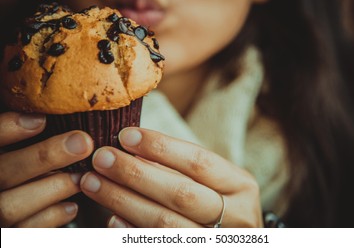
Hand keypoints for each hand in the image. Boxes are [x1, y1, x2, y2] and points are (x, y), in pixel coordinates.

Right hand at [0, 112, 93, 226]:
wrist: (21, 202)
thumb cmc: (26, 169)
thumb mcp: (22, 148)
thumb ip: (23, 133)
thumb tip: (47, 114)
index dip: (8, 130)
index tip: (41, 120)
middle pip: (4, 172)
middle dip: (45, 156)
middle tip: (83, 142)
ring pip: (12, 205)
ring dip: (54, 188)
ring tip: (82, 175)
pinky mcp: (10, 236)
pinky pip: (28, 231)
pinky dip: (53, 216)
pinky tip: (73, 204)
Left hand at [80, 127, 261, 227]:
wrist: (236, 237)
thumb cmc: (218, 201)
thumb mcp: (213, 181)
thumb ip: (180, 168)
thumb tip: (133, 149)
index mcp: (241, 186)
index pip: (199, 162)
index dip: (161, 147)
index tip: (127, 136)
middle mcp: (237, 216)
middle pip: (180, 194)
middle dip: (136, 174)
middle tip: (102, 158)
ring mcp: (216, 241)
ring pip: (165, 224)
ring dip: (124, 201)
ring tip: (95, 183)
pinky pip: (159, 245)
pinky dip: (132, 232)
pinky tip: (111, 218)